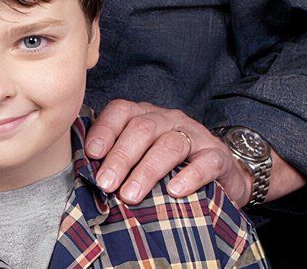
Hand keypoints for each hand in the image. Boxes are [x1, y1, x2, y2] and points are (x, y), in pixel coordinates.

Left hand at [83, 99, 247, 205]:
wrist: (221, 176)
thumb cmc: (172, 168)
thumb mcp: (142, 159)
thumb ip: (118, 162)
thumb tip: (85, 179)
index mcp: (146, 116)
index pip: (121, 111)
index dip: (104, 130)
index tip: (91, 155)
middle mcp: (169, 120)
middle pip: (142, 128)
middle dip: (121, 156)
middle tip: (106, 183)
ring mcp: (195, 136)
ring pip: (169, 144)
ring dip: (147, 170)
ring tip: (130, 195)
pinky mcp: (218, 156)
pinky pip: (205, 163)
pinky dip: (189, 176)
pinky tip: (174, 191)